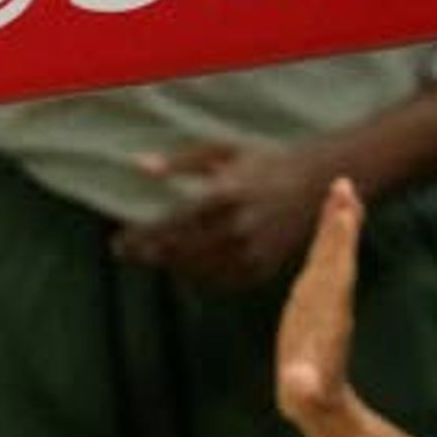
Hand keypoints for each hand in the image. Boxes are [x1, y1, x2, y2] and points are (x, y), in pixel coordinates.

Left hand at [115, 140, 329, 290]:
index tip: (117, 243)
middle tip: (128, 253)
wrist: (318, 183)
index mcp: (225, 195)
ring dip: (169, 267)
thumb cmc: (265, 163)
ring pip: (194, 273)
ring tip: (156, 257)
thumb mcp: (224, 152)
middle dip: (146, 256)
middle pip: (176, 253)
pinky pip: (218, 284)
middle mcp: (237, 227)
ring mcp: (251, 252)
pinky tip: (186, 269)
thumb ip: (181, 162)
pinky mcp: (261, 270)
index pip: (168, 225)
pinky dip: (197, 279)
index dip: (138, 239)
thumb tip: (140, 167)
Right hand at [272, 178, 370, 436]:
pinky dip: (326, 239)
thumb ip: (303, 388)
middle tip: (344, 184)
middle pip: (337, 254)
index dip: (337, 243)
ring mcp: (324, 299)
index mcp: (329, 316)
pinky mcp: (313, 301)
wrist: (321, 404)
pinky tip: (327, 222)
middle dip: (340, 221)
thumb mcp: (304, 396)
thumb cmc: (308, 398)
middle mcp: (332, 302)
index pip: (335, 272)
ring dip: (336, 223)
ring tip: (340, 191)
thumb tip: (301, 385)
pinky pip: (323, 262)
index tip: (342, 212)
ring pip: (333, 254)